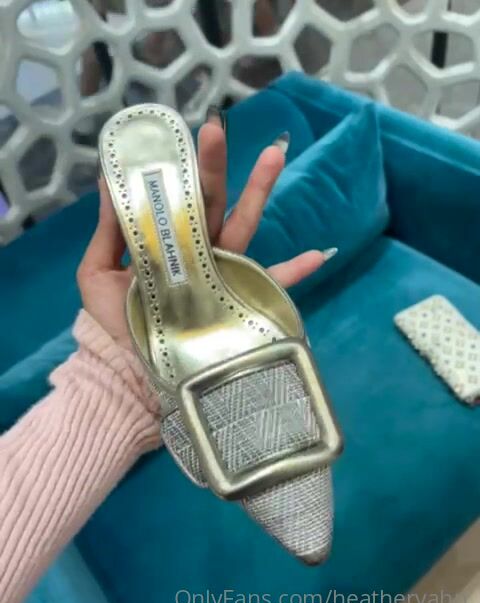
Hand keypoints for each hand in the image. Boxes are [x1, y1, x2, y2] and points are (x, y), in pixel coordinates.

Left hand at [77, 118, 327, 348]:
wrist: (128, 369)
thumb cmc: (115, 322)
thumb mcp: (97, 274)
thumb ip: (107, 232)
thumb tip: (107, 181)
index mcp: (165, 241)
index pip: (174, 197)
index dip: (177, 167)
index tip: (177, 134)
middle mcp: (196, 250)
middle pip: (210, 201)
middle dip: (214, 165)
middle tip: (216, 126)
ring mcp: (220, 273)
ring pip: (242, 226)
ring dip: (259, 192)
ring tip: (274, 154)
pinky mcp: (235, 300)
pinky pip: (271, 285)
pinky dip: (296, 272)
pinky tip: (319, 254)